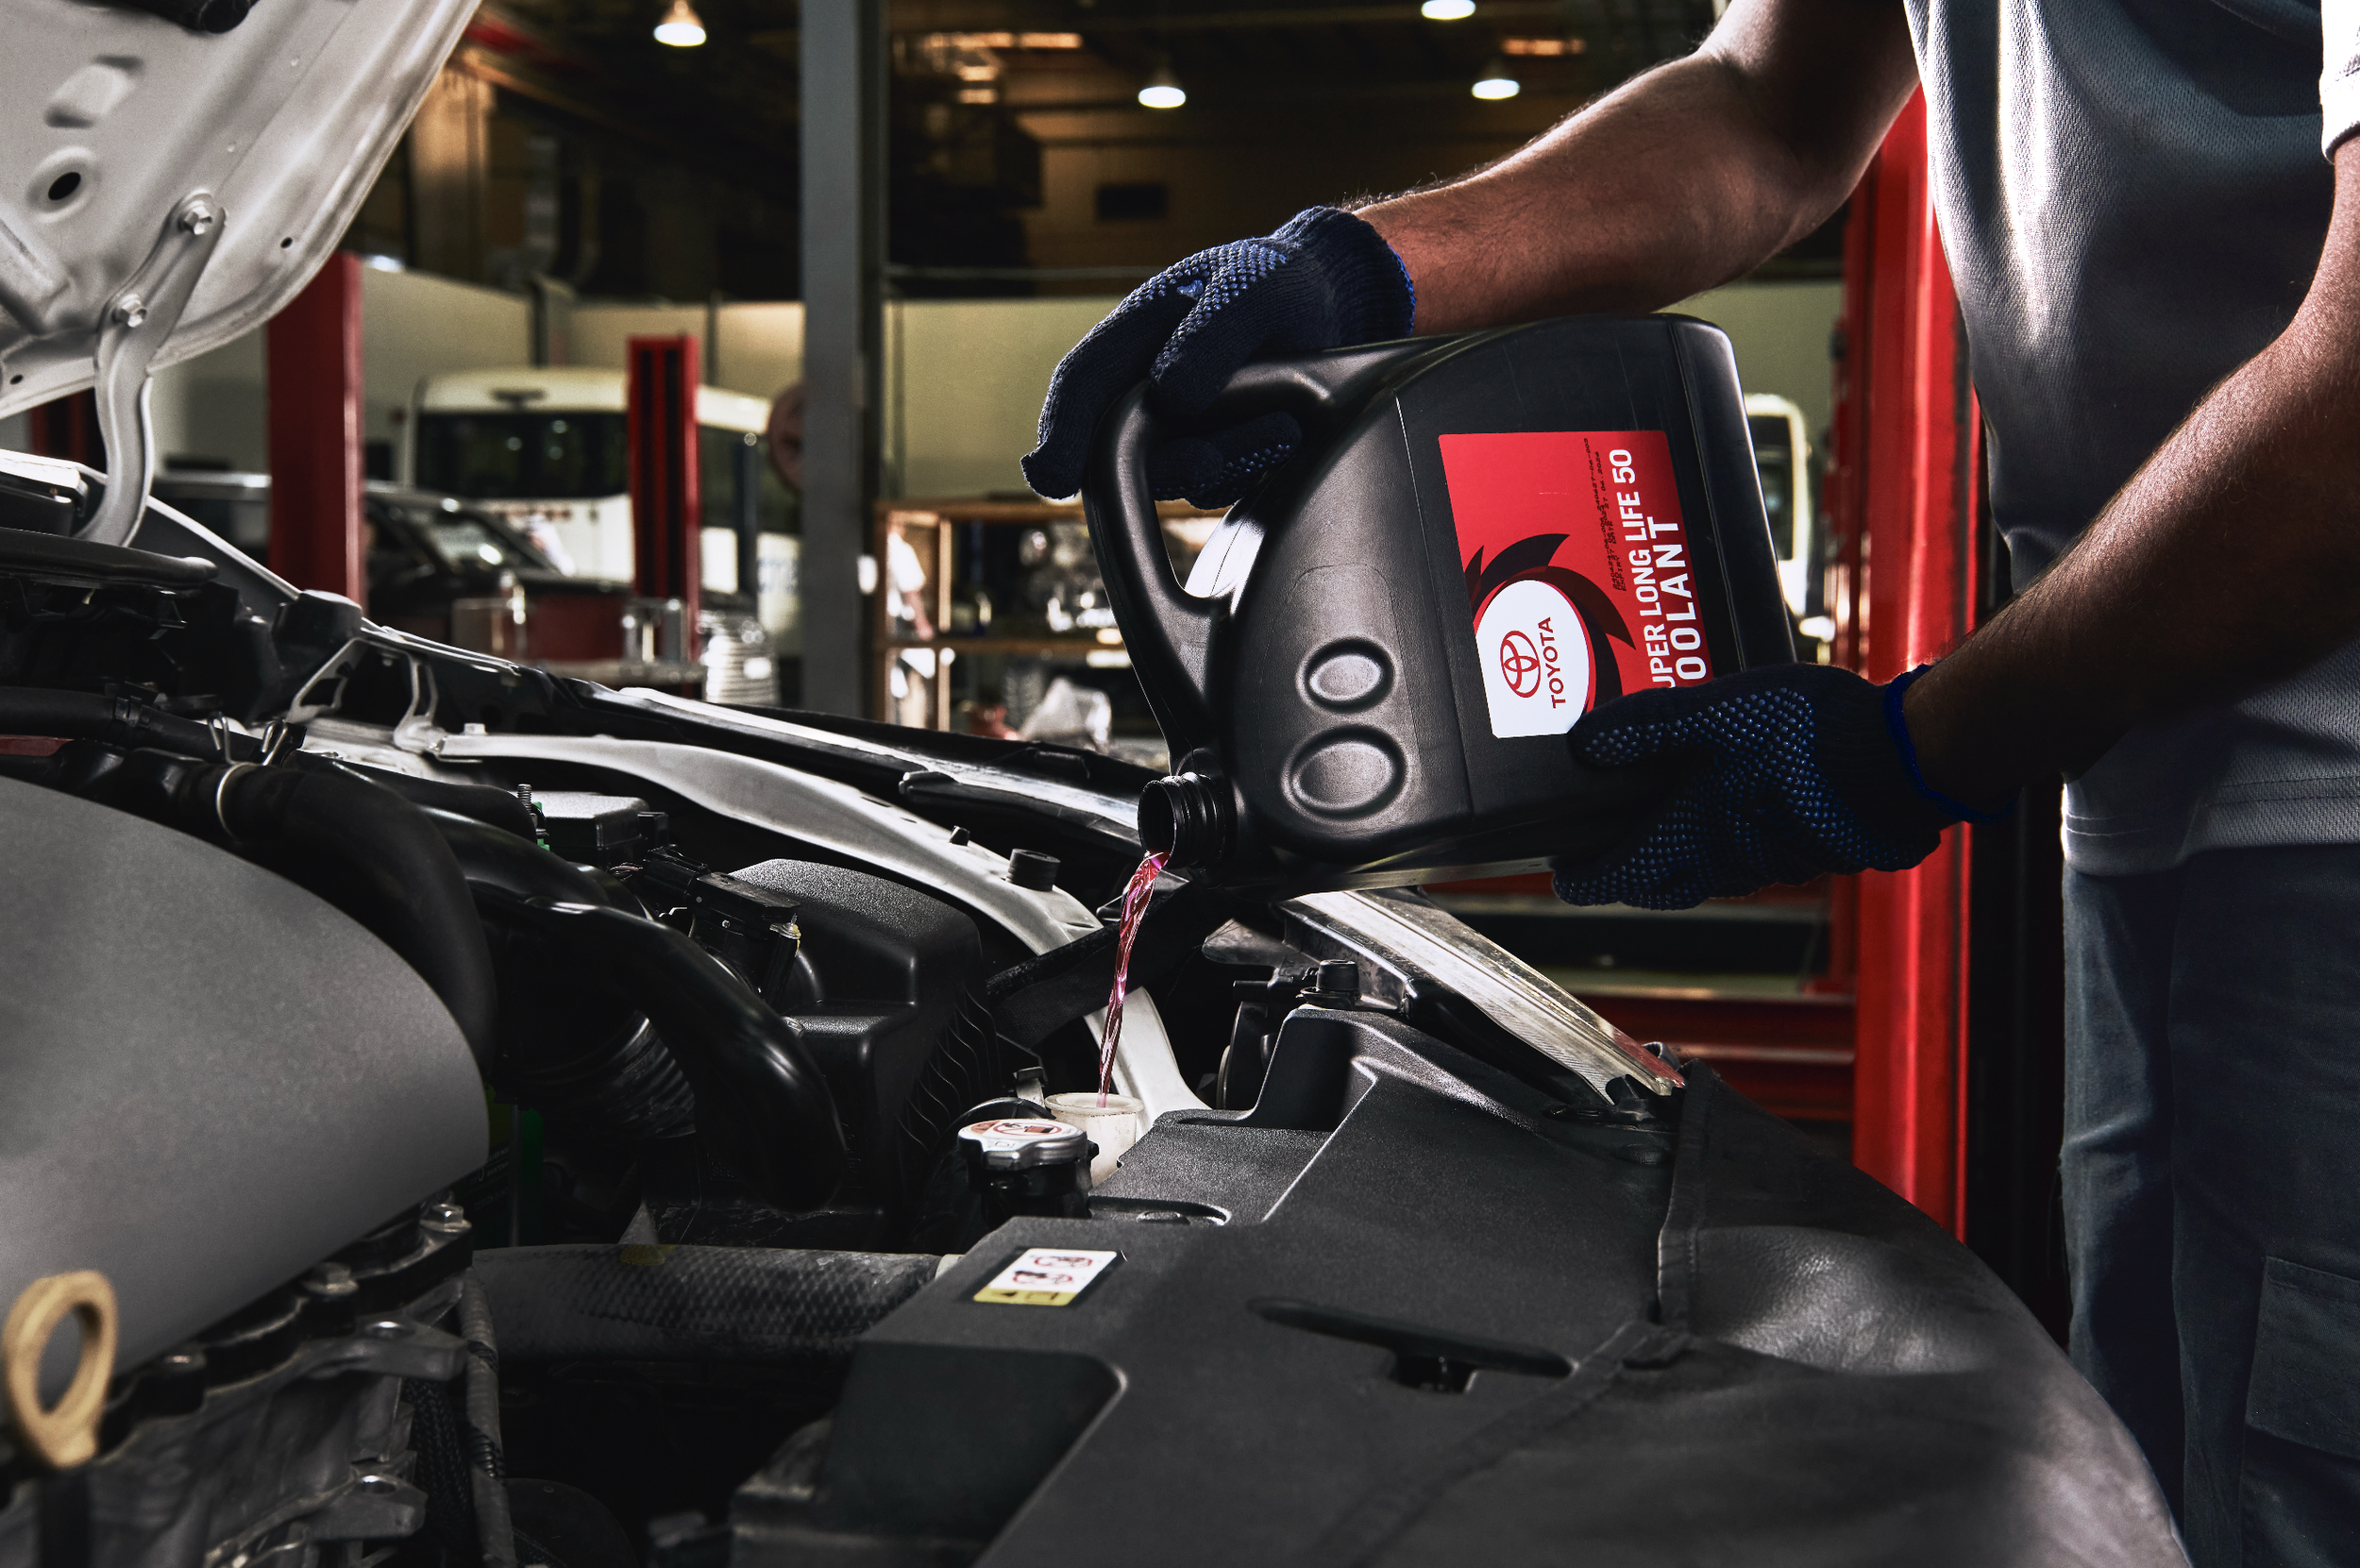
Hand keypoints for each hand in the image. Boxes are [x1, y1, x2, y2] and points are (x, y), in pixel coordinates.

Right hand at [1021, 207, 1414, 507]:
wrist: (1328, 307)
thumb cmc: (1276, 283)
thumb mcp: (1255, 288)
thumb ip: (1213, 334)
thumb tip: (1170, 397)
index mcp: (1133, 334)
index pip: (1081, 384)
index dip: (1059, 432)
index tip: (1050, 480)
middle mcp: (1142, 386)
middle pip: (1116, 447)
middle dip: (1160, 466)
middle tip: (1209, 462)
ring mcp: (1177, 426)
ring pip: (1173, 472)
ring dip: (1223, 461)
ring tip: (1283, 427)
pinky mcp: (1214, 455)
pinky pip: (1217, 482)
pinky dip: (1248, 465)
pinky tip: (1288, 432)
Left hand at [1551, 663, 1985, 909]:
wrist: (1907, 761)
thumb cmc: (1815, 738)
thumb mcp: (1718, 713)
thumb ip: (1650, 726)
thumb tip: (1585, 743)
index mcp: (1694, 835)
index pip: (1620, 877)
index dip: (1585, 879)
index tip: (1564, 875)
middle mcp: (1729, 862)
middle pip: (1660, 886)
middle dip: (1627, 877)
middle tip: (1606, 859)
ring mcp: (1772, 861)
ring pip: (1706, 875)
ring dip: (1676, 861)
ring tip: (1664, 828)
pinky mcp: (1809, 850)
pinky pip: (1751, 861)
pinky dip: (1726, 846)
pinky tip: (1735, 811)